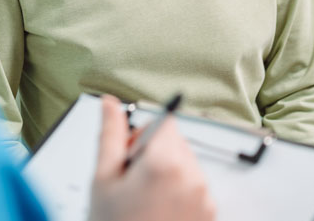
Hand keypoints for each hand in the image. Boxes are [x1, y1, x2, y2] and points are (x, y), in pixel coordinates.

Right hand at [88, 95, 215, 220]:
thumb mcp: (103, 180)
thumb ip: (111, 134)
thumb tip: (110, 103)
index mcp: (166, 162)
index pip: (164, 121)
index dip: (142, 136)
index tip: (129, 157)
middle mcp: (192, 177)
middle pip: (176, 142)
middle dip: (153, 154)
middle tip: (130, 184)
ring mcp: (204, 198)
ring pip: (185, 165)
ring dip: (166, 174)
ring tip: (143, 203)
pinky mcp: (209, 214)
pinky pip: (194, 188)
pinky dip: (177, 194)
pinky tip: (156, 213)